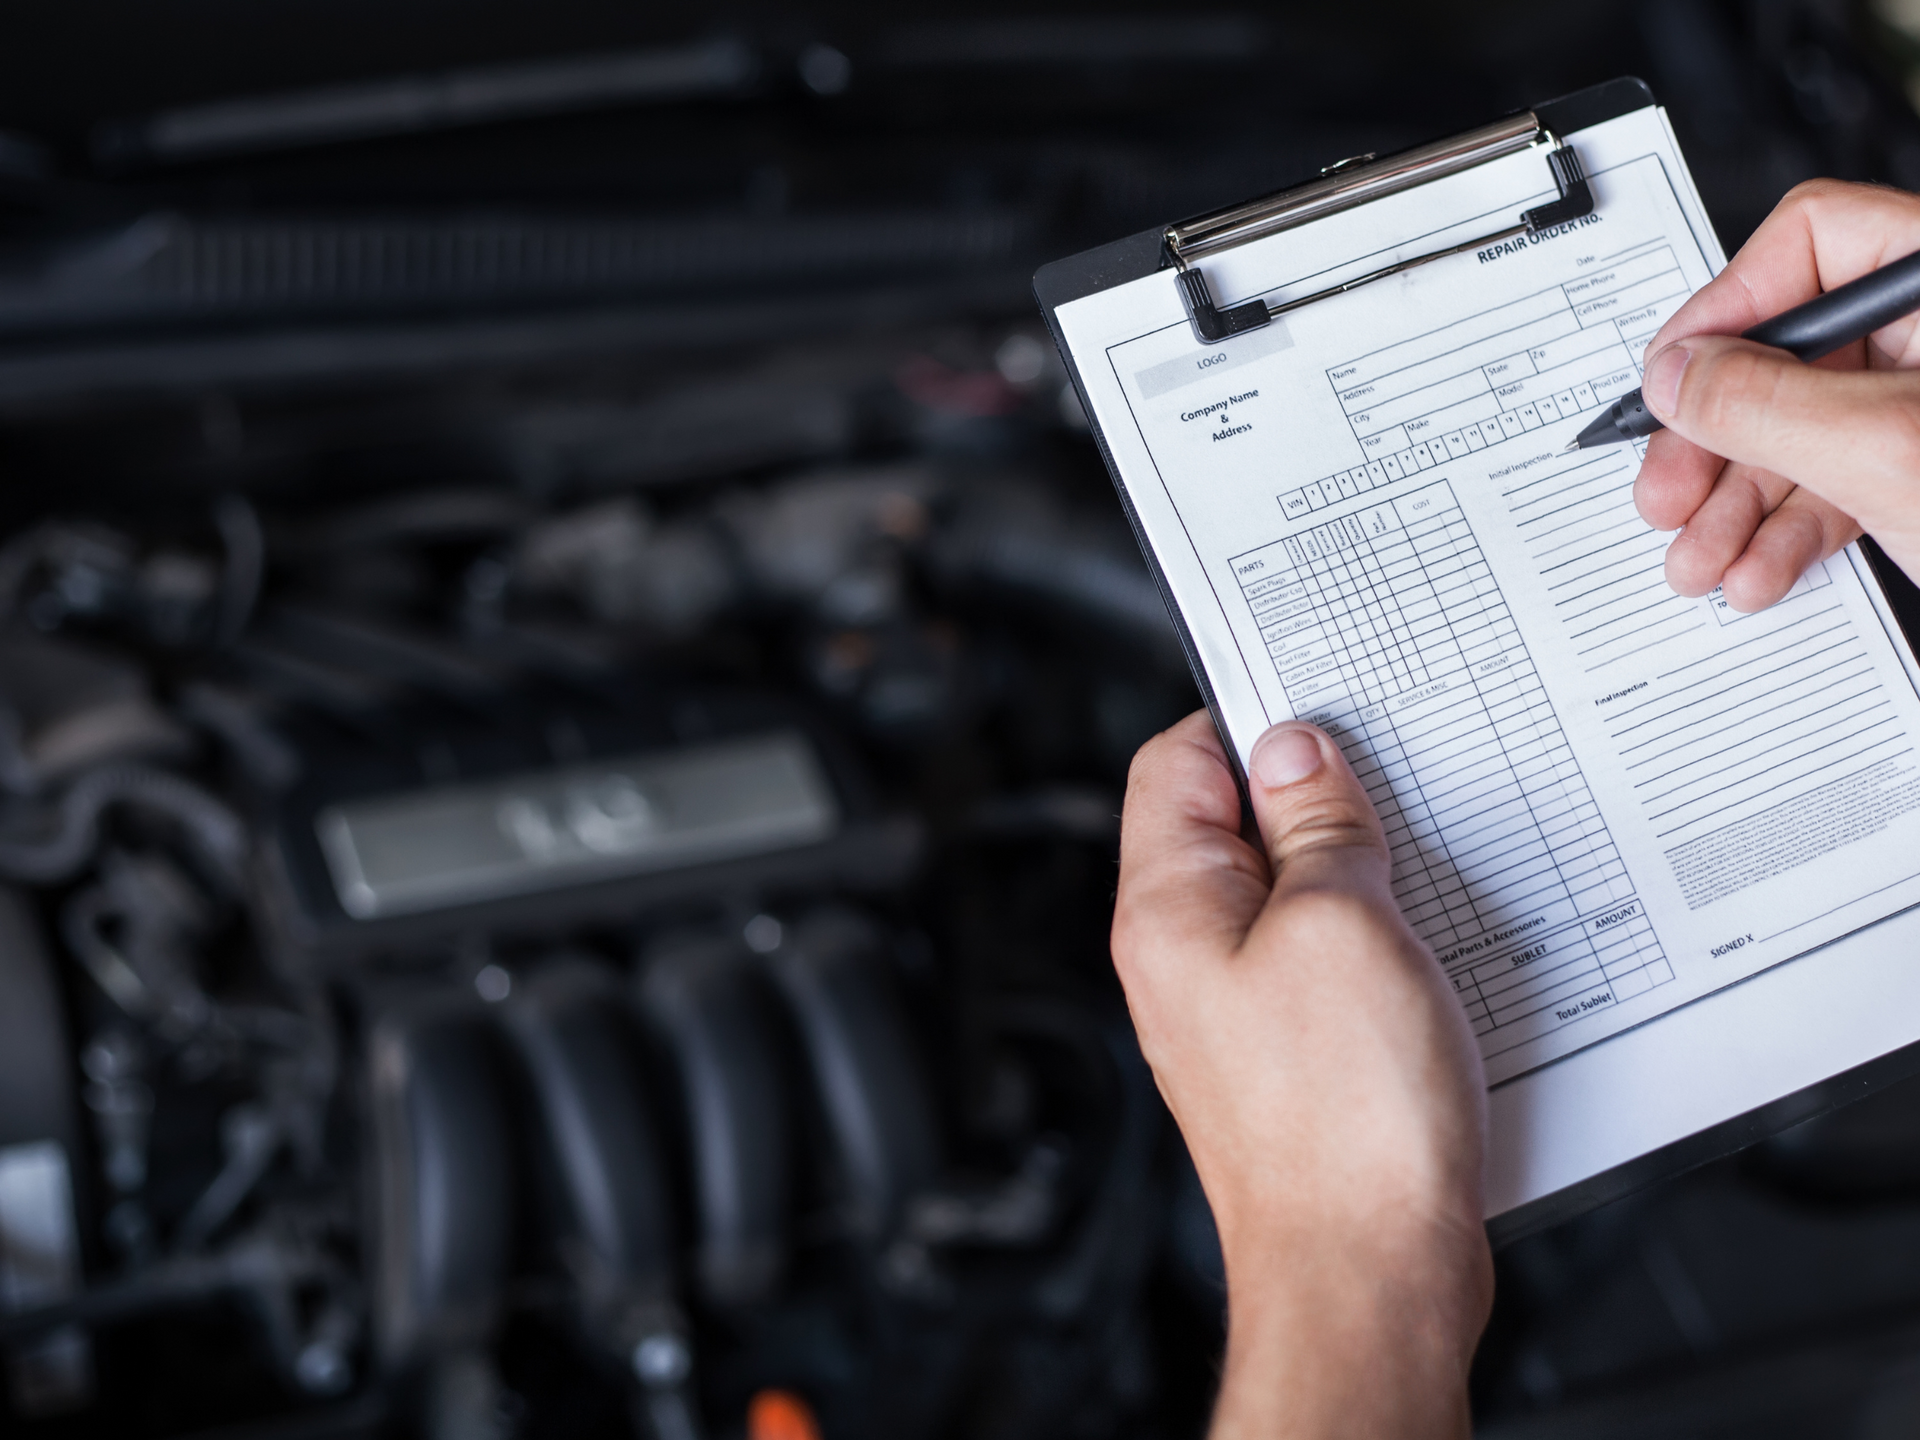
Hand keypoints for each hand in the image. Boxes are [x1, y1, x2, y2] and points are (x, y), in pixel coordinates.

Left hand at [1112, 713, 1490, 1439]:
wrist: (1370, 1277)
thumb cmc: (1344, 1127)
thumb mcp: (1344, 925)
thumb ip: (1317, 824)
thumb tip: (1296, 751)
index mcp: (1167, 909)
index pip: (1174, 761)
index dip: (1248, 720)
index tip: (1325, 710)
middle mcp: (1183, 957)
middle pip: (1233, 824)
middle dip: (1313, 797)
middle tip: (1390, 791)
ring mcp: (1234, 1009)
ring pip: (1287, 894)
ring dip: (1354, 871)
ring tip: (1415, 875)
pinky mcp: (1289, 1053)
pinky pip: (1322, 960)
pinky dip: (1373, 938)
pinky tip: (1427, 947)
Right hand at [1634, 179, 1919, 610]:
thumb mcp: (1886, 451)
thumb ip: (1764, 402)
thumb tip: (1680, 374)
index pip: (1813, 243)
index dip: (1724, 312)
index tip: (1670, 382)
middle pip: (1793, 352)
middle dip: (1718, 439)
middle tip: (1668, 489)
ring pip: (1808, 431)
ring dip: (1739, 503)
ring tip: (1699, 555)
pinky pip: (1844, 483)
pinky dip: (1791, 531)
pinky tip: (1758, 568)